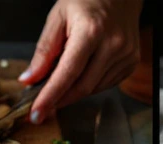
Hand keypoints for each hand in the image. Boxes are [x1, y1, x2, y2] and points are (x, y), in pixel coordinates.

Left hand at [21, 0, 141, 123]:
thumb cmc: (86, 0)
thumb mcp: (57, 18)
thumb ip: (44, 50)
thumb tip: (29, 79)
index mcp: (91, 31)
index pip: (67, 74)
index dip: (50, 97)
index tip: (36, 114)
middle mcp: (113, 44)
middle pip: (82, 87)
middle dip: (59, 100)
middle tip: (41, 107)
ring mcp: (126, 54)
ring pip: (94, 89)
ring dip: (74, 92)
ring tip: (61, 82)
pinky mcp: (132, 61)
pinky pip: (106, 84)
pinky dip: (90, 85)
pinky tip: (82, 74)